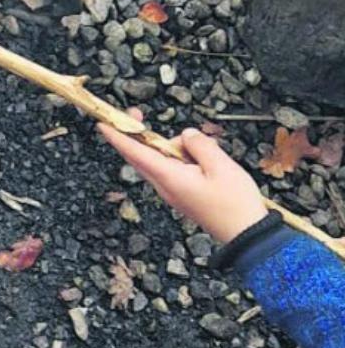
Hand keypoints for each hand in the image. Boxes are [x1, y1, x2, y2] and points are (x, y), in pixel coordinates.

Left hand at [98, 124, 267, 244]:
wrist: (245, 233)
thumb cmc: (234, 203)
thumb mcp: (221, 167)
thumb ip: (200, 146)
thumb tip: (185, 134)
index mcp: (169, 178)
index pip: (136, 154)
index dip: (118, 137)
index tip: (102, 125)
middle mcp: (164, 185)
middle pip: (142, 155)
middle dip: (138, 134)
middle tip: (137, 113)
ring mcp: (171, 191)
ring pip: (160, 160)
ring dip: (174, 147)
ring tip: (207, 152)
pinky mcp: (181, 193)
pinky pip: (173, 169)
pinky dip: (184, 158)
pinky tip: (207, 160)